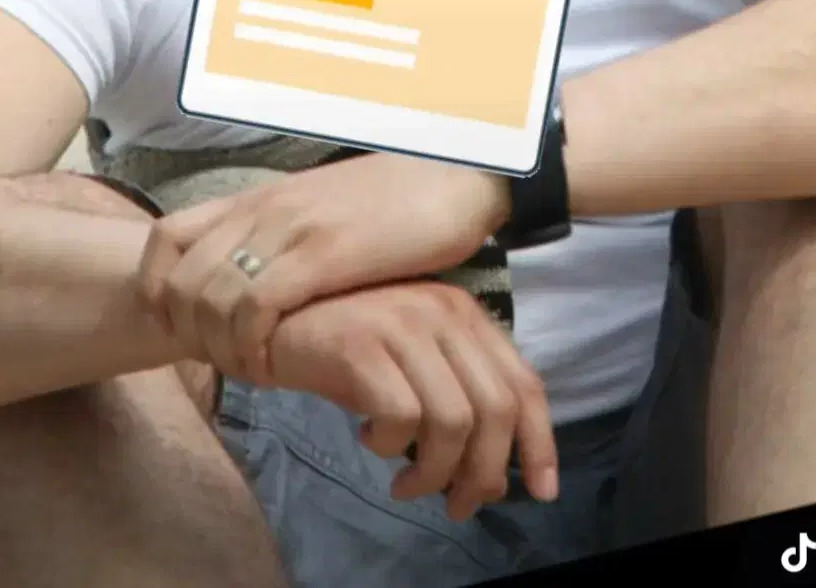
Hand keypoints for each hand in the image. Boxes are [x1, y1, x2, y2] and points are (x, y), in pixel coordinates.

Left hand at [136, 152, 512, 380]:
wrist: (457, 172)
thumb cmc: (395, 200)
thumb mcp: (321, 210)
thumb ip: (284, 235)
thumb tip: (255, 275)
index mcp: (260, 197)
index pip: (165, 237)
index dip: (156, 291)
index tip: (181, 330)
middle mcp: (264, 208)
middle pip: (178, 279)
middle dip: (186, 335)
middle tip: (221, 365)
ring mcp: (291, 228)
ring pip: (208, 297)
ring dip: (218, 349)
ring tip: (250, 371)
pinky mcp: (325, 253)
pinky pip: (255, 307)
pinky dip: (251, 347)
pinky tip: (274, 366)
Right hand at [266, 280, 557, 520]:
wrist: (272, 317)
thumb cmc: (348, 347)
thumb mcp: (415, 364)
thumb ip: (458, 400)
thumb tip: (494, 477)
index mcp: (464, 313)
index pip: (524, 383)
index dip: (540, 443)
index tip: (543, 491)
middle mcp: (441, 311)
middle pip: (494, 410)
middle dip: (483, 473)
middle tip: (455, 505)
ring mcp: (402, 324)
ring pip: (453, 421)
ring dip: (434, 472)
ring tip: (406, 484)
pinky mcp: (362, 344)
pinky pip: (401, 417)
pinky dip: (391, 446)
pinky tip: (369, 441)